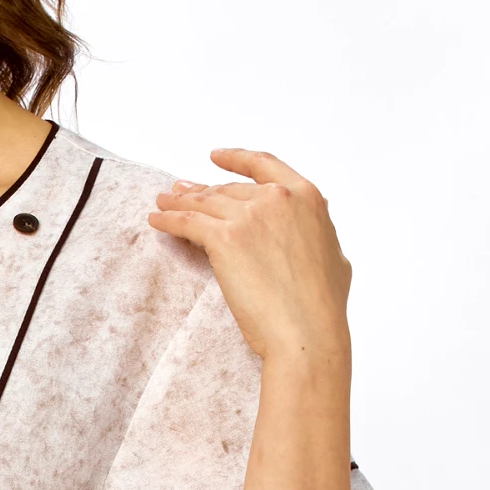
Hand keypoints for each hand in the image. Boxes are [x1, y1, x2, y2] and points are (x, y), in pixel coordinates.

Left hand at [149, 148, 350, 363]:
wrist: (306, 332)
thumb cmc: (322, 306)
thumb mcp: (333, 255)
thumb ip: (315, 232)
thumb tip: (307, 231)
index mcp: (307, 197)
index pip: (265, 166)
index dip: (237, 159)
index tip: (216, 157)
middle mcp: (277, 199)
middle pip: (228, 189)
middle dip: (201, 190)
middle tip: (179, 191)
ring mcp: (249, 216)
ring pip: (204, 203)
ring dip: (178, 202)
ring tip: (162, 202)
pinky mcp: (224, 239)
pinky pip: (187, 222)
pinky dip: (167, 219)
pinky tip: (156, 220)